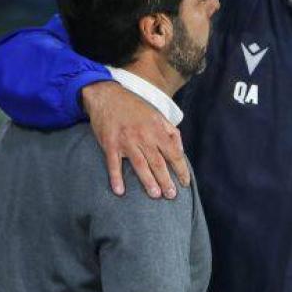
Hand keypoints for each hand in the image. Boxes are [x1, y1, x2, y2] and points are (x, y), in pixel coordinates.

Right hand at [82, 81, 189, 198]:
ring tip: (155, 195)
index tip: (185, 182)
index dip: (181, 169)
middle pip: (158, 162)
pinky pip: (113, 164)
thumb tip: (180, 150)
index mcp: (156, 130)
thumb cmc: (134, 107)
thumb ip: (171, 132)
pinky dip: (116, 177)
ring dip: (148, 181)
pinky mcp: (110, 144)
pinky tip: (120, 191)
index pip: (173, 153)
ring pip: (139, 164)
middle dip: (166, 180)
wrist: (107, 96)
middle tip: (171, 195)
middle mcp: (143, 136)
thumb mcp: (157, 115)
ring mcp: (126, 141)